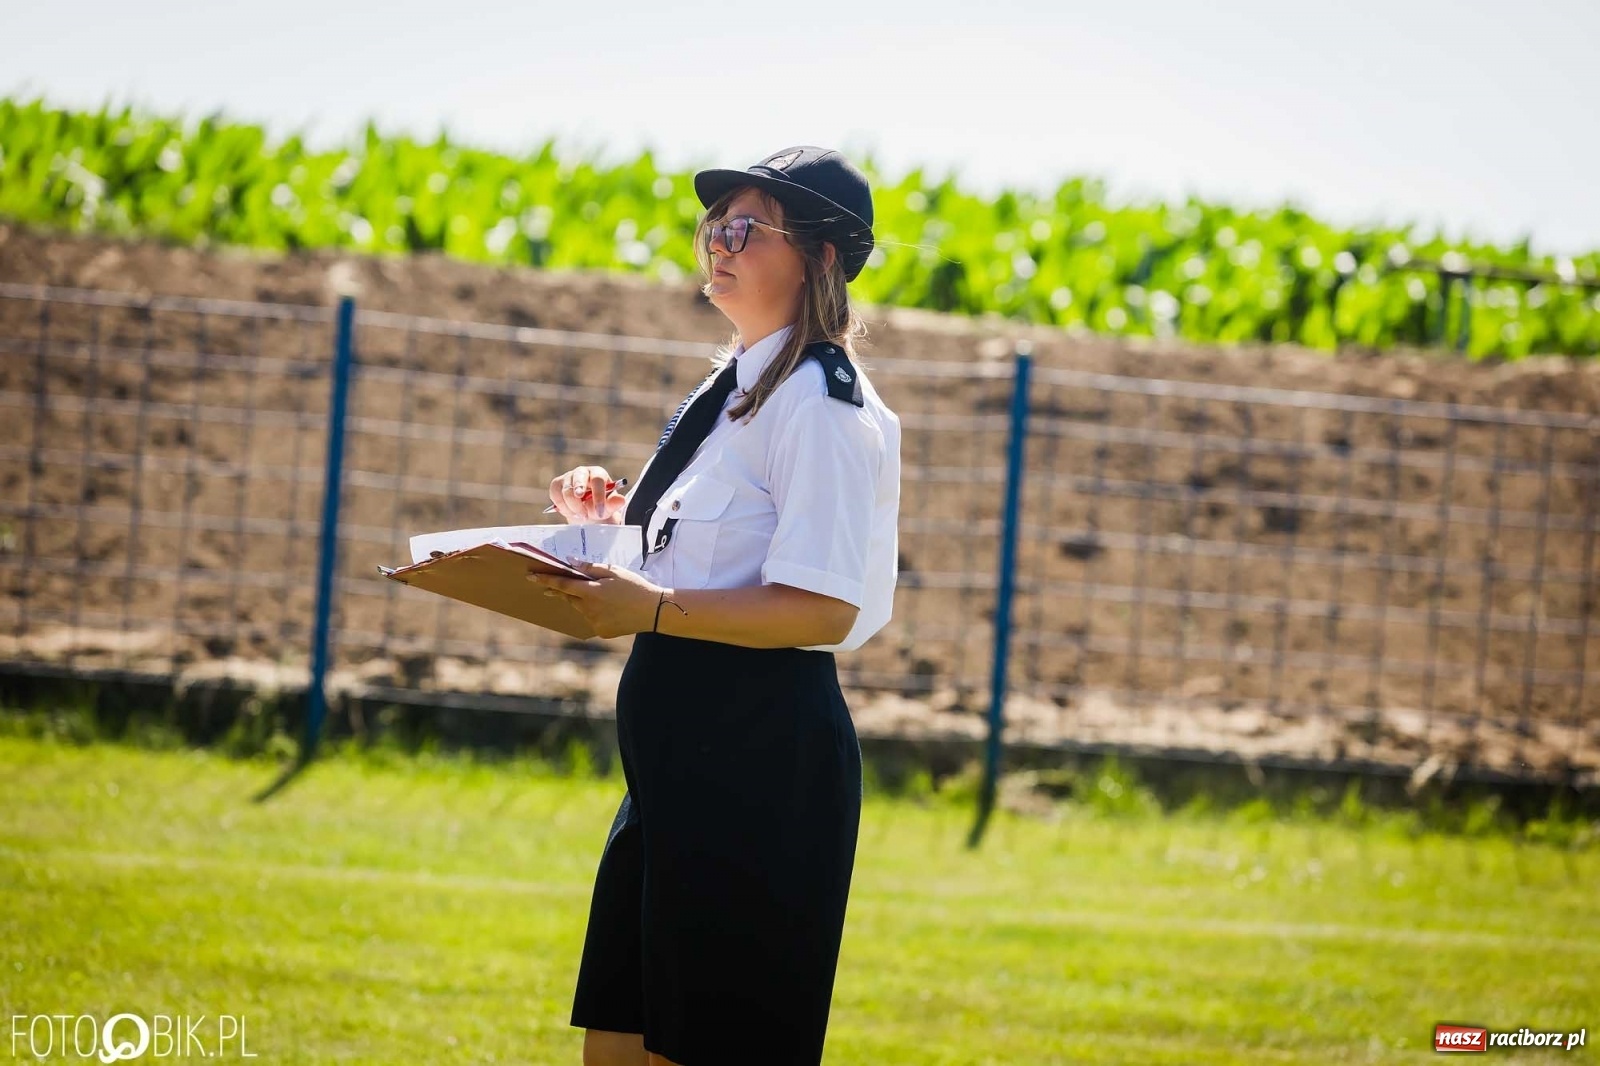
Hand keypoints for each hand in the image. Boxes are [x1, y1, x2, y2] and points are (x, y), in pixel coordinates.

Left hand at [528, 560, 663, 638]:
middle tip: (560, 584)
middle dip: (565, 590)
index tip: (531, 577)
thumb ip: (590, 568)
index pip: (562, 584)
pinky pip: (591, 619)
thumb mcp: (614, 571)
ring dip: (583, 601)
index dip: (545, 580)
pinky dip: (595, 612)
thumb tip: (570, 563)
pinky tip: (611, 608)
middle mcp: (589, 609)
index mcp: (592, 592)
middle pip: (569, 598)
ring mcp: (595, 623)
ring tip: (603, 595)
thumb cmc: (635, 586)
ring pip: (580, 609)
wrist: (654, 611)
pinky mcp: (601, 631)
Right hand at [548, 465, 626, 524]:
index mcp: (598, 473)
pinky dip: (562, 506)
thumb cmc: (599, 507)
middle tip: (583, 510)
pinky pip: (555, 493)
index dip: (598, 495)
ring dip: (572, 506)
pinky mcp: (557, 484)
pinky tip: (570, 512)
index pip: (598, 479)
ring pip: (566, 489)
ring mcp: (568, 477)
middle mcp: (582, 472)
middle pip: (578, 476)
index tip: (600, 512)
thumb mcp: (608, 508)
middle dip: (579, 492)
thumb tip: (621, 500)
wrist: (586, 513)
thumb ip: (613, 504)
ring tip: (580, 516)